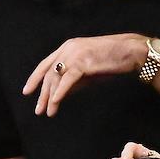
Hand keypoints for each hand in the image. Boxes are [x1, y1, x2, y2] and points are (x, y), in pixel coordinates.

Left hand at [23, 34, 148, 115]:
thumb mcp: (89, 70)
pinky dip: (60, 92)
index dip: (35, 78)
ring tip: (49, 111)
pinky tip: (56, 102)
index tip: (28, 92)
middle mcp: (68, 49)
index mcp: (68, 47)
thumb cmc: (113, 60)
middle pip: (49, 74)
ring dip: (50, 97)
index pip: (45, 64)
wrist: (131, 52)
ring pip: (56, 78)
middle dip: (43, 94)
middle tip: (39, 110)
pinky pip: (67, 80)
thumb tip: (61, 94)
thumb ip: (74, 79)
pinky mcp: (83, 62)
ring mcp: (74, 54)